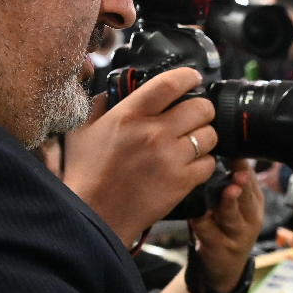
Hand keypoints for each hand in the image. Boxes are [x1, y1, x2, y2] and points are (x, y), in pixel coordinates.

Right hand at [62, 68, 216, 244]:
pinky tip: (190, 165)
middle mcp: (154, 133)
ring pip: (210, 135)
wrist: (95, 216)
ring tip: (192, 142)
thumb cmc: (86, 173)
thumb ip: (100, 105)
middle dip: (202, 109)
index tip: (193, 77)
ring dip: (205, 137)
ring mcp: (171, 157)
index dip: (188, 76)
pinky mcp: (182, 181)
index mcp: (129, 115)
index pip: (169, 83)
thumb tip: (117, 88)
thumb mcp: (81, 131)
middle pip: (201, 107)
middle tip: (195, 116)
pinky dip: (204, 163)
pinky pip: (210, 163)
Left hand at [189, 160, 262, 292]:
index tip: (236, 149)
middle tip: (239, 172)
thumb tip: (220, 150)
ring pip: (231, 216)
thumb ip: (231, 184)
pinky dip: (202, 221)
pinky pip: (209, 231)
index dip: (243, 166)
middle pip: (247, 198)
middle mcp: (251, 218)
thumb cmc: (225, 229)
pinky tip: (196, 213)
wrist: (224, 268)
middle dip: (243, 184)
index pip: (251, 180)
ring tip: (228, 191)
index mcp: (255, 203)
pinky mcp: (220, 248)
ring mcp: (237, 235)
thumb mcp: (235, 207)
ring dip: (229, 203)